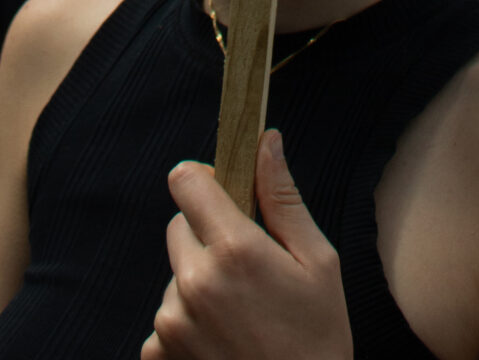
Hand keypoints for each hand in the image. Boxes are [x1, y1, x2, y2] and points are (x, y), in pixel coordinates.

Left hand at [143, 132, 352, 359]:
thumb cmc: (318, 341)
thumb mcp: (318, 264)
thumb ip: (283, 199)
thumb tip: (265, 140)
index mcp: (235, 250)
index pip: (187, 182)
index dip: (205, 180)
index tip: (224, 192)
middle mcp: (194, 283)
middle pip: (180, 227)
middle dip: (208, 236)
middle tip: (248, 270)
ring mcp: (171, 324)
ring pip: (176, 276)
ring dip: (199, 285)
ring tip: (242, 318)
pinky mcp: (159, 357)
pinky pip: (165, 321)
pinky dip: (187, 327)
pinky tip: (223, 345)